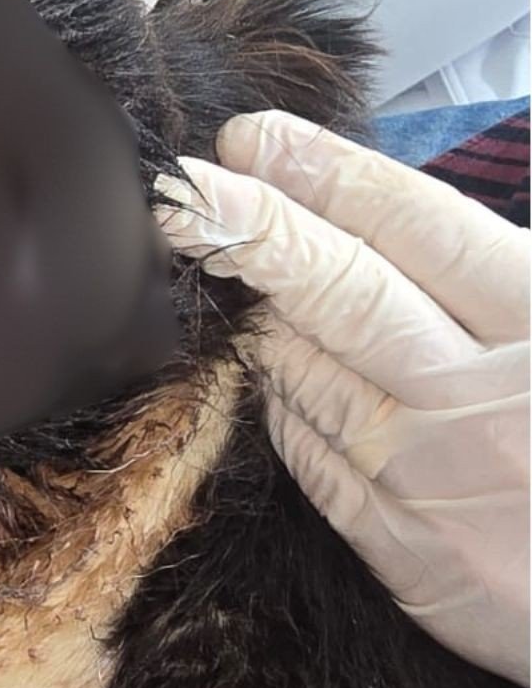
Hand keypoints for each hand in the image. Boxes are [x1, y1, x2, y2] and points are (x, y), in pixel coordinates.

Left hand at [157, 111, 529, 685]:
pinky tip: (262, 361)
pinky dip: (282, 399)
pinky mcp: (403, 549)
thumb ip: (506, 276)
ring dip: (256, 311)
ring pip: (309, 371)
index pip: (418, 229)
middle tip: (187, 185)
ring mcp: (435, 477)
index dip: (326, 175)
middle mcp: (484, 399)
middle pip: (345, 294)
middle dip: (255, 229)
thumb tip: (402, 217)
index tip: (253, 138)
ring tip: (212, 252)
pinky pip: (311, 452)